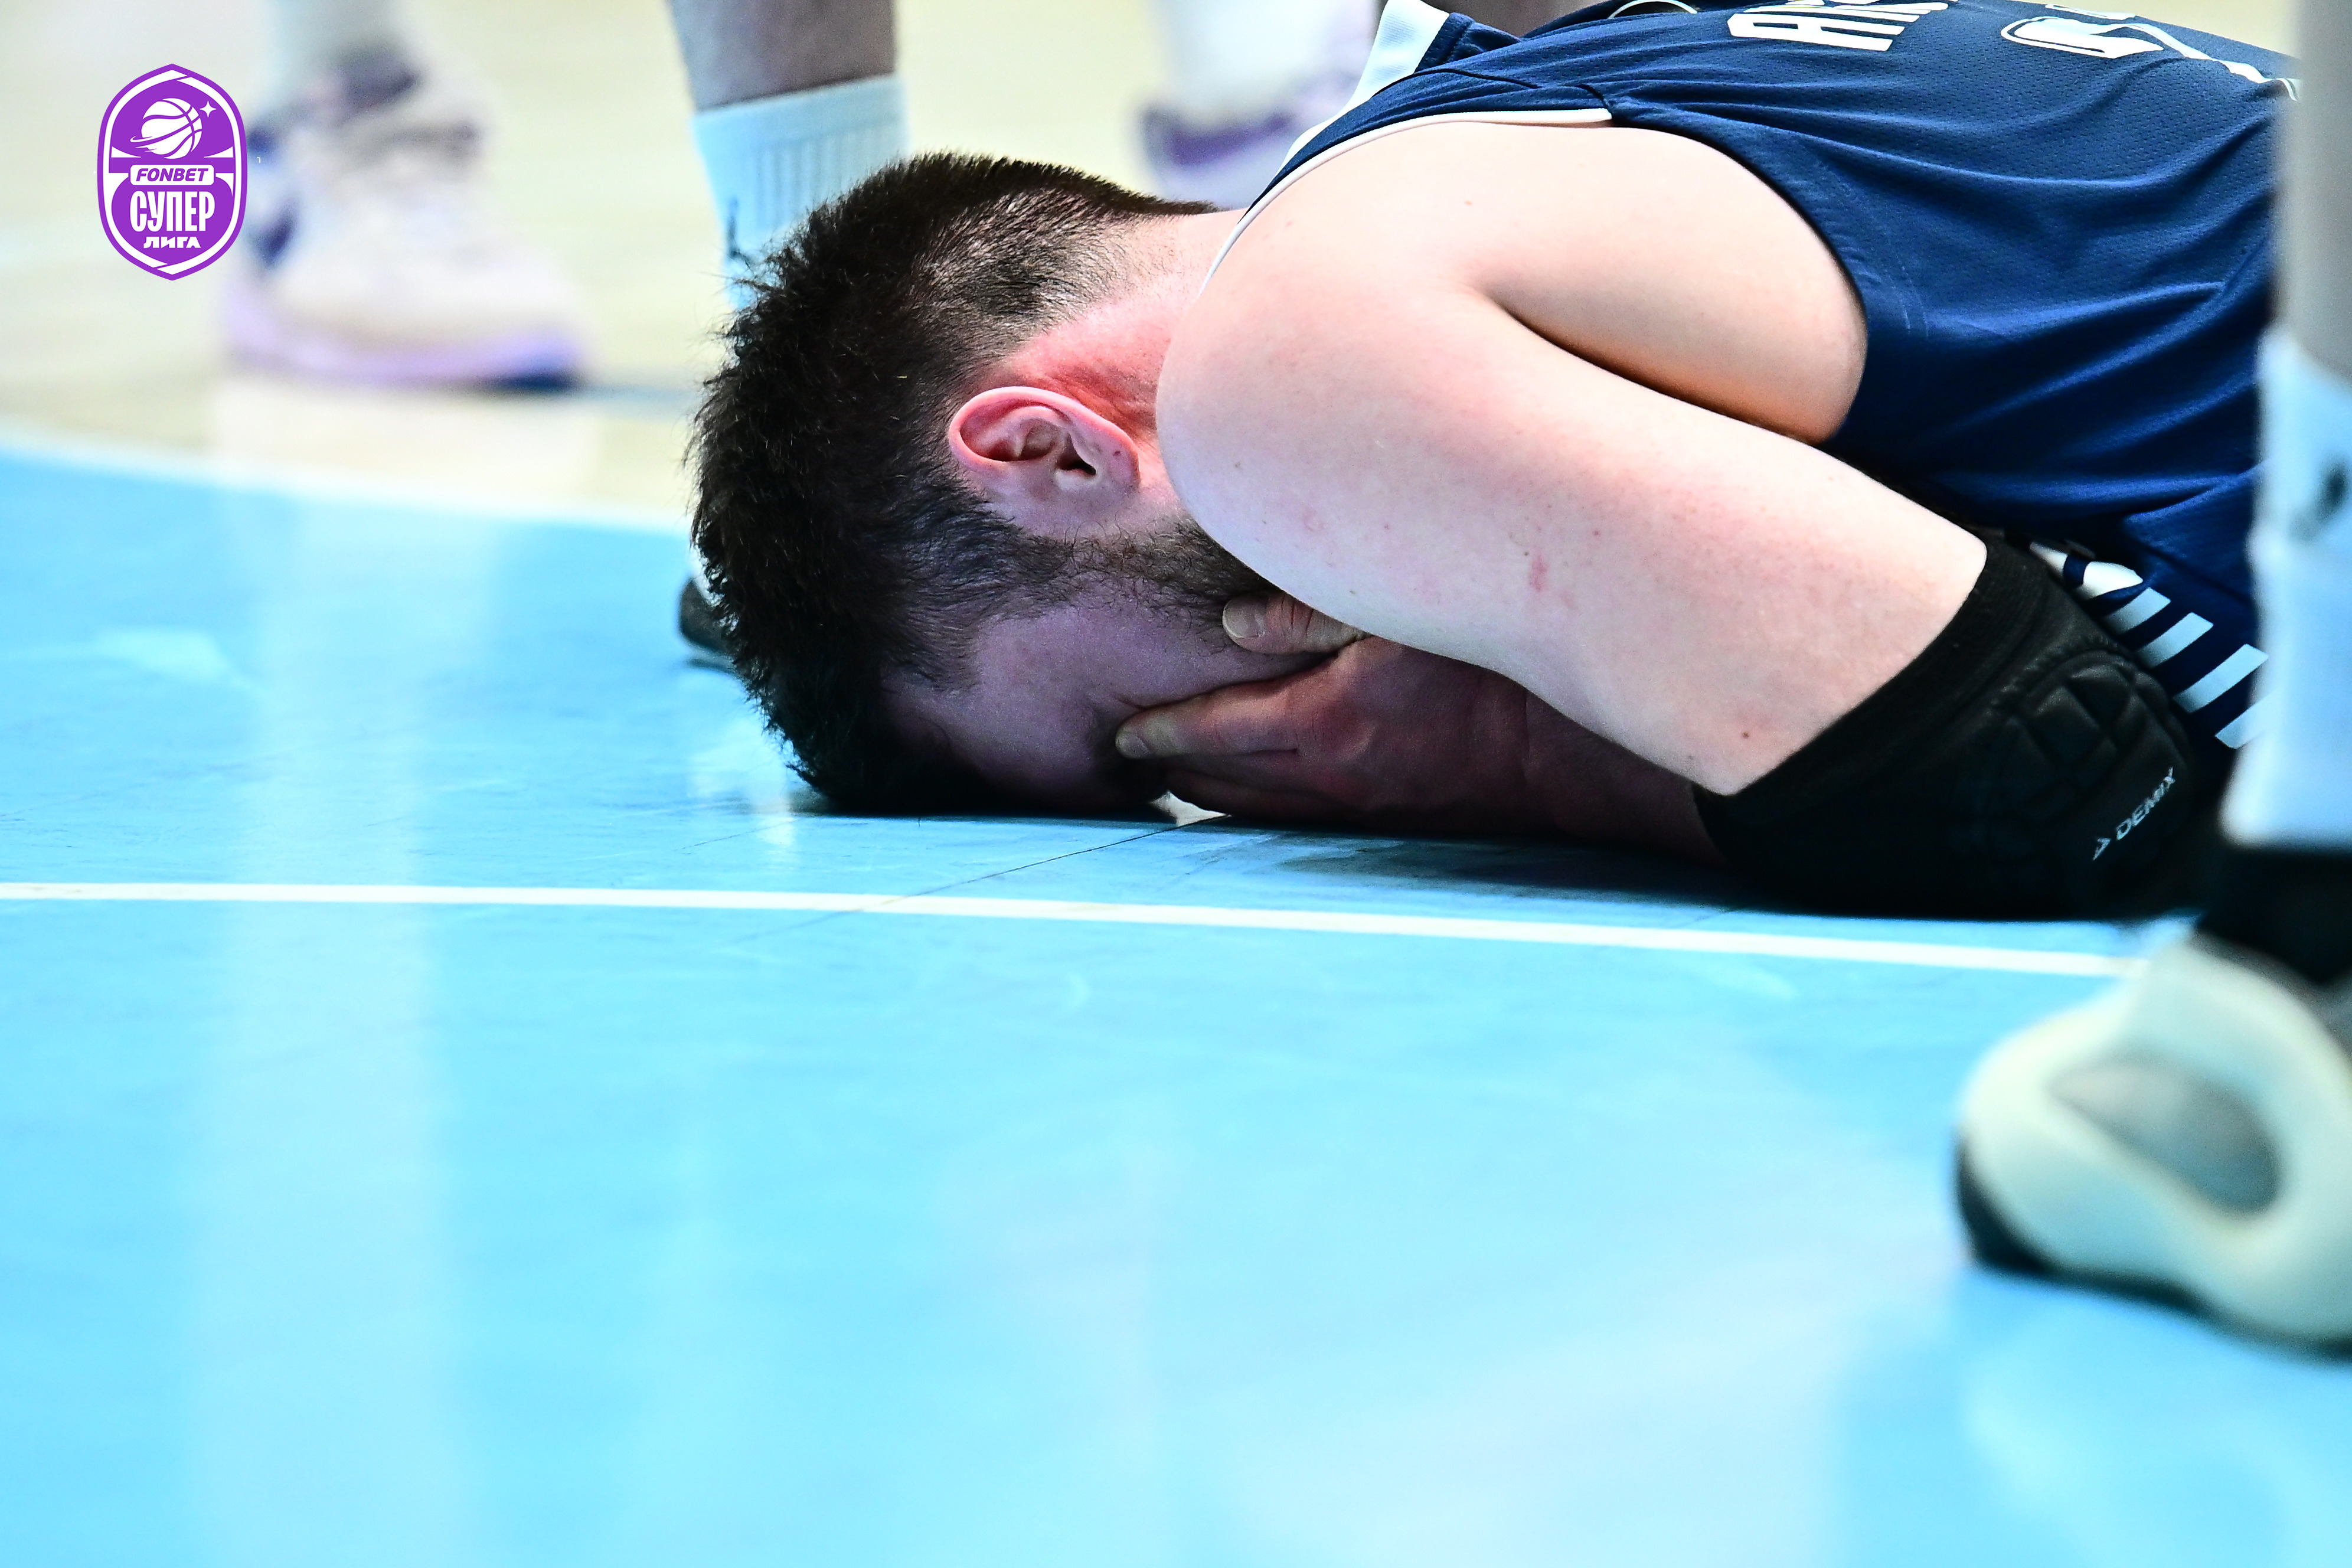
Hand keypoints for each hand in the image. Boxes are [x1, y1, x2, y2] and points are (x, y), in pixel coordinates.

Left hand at [1117, 629, 1551, 832]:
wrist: (1564, 748)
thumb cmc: (1486, 663)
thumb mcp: (1400, 612)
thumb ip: (1310, 609)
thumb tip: (1233, 624)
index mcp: (1324, 719)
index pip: (1213, 730)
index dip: (1161, 731)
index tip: (1124, 731)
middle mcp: (1330, 775)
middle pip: (1221, 780)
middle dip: (1173, 765)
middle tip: (1136, 748)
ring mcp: (1358, 810)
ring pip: (1256, 813)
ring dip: (1210, 794)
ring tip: (1178, 775)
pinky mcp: (1386, 827)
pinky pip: (1298, 827)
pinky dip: (1258, 814)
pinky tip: (1249, 804)